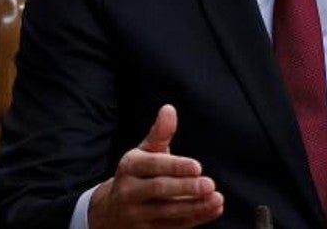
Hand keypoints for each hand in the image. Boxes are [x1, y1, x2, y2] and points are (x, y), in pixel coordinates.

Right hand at [89, 104, 223, 228]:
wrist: (109, 211)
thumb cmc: (137, 174)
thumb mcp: (144, 152)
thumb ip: (159, 133)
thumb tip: (169, 109)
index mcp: (129, 166)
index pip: (153, 165)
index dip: (176, 166)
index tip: (197, 166)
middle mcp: (129, 191)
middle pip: (159, 190)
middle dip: (186, 188)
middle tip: (209, 184)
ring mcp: (136, 214)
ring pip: (168, 212)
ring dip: (195, 207)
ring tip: (216, 199)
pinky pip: (173, 226)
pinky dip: (195, 219)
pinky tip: (213, 209)